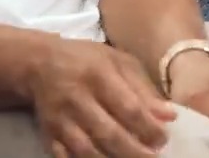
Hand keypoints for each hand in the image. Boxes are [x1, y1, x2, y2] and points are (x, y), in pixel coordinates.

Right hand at [31, 39, 175, 157]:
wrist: (40, 63)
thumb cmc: (86, 60)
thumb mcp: (117, 61)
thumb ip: (143, 88)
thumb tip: (169, 116)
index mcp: (98, 74)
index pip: (128, 107)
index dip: (148, 127)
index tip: (164, 138)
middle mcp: (78, 98)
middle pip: (109, 134)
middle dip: (135, 152)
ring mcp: (61, 120)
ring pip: (88, 151)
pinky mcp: (48, 136)